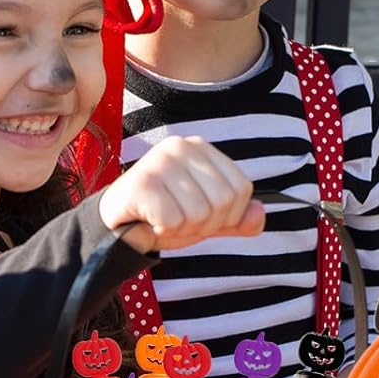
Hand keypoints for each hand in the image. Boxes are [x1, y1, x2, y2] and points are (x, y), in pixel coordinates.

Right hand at [99, 137, 263, 251]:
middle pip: (222, 202)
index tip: (200, 215)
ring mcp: (160, 161)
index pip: (242, 189)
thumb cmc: (163, 216)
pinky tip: (149, 220)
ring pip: (199, 214)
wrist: (118, 226)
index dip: (227, 215)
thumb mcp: (207, 218)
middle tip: (178, 219)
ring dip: (182, 229)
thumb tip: (260, 213)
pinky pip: (173, 221)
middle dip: (204, 224)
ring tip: (162, 219)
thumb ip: (237, 218)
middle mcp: (181, 147)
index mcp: (201, 149)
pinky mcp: (141, 183)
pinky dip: (162, 230)